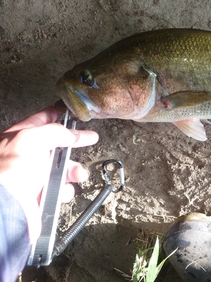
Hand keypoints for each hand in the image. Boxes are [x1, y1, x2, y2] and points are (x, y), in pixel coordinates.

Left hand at [0, 107, 98, 242]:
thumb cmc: (9, 174)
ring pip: (62, 168)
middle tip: (90, 138)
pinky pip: (61, 188)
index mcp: (18, 139)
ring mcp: (33, 176)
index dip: (54, 115)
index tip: (66, 112)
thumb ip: (55, 131)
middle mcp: (25, 156)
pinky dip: (65, 190)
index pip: (39, 121)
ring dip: (74, 170)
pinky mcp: (41, 194)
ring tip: (78, 174)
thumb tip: (71, 134)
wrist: (8, 210)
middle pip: (56, 145)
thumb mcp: (32, 140)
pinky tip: (62, 191)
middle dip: (74, 144)